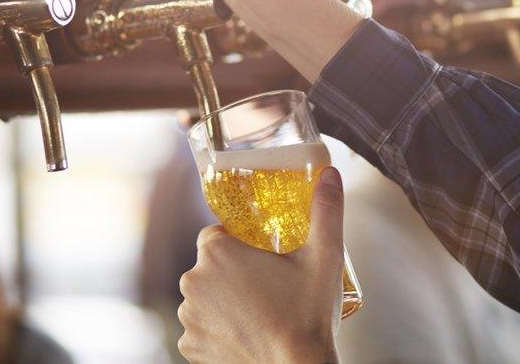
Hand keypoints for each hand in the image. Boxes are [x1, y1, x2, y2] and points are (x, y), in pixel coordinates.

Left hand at [178, 167, 345, 362]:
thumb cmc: (308, 314)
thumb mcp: (324, 256)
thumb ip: (326, 210)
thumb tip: (331, 174)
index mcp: (217, 253)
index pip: (216, 233)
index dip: (240, 242)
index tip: (262, 256)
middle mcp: (193, 282)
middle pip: (210, 265)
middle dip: (234, 272)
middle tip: (269, 285)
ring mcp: (188, 317)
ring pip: (205, 296)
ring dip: (224, 300)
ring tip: (260, 311)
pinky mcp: (190, 347)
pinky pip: (201, 327)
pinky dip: (218, 328)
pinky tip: (246, 332)